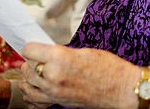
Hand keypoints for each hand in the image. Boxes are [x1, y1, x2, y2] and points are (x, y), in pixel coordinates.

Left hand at [20, 43, 149, 108]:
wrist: (122, 90)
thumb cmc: (108, 67)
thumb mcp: (82, 51)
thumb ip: (61, 52)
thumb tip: (47, 53)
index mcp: (59, 58)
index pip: (29, 50)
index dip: (30, 47)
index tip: (34, 46)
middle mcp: (53, 75)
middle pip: (27, 68)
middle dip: (30, 61)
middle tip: (37, 58)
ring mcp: (55, 92)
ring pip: (28, 85)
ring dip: (29, 78)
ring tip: (34, 72)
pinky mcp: (59, 103)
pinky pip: (36, 102)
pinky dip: (32, 95)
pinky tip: (35, 89)